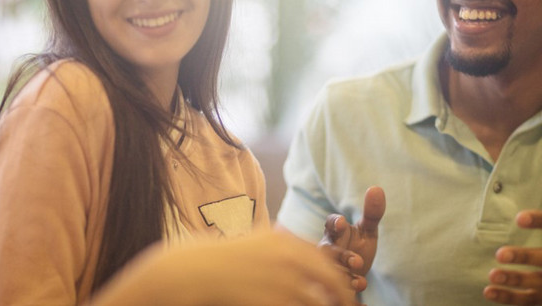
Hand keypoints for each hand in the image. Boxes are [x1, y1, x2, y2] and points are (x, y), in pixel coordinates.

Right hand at [94, 229, 357, 305]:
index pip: (326, 262)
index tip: (347, 292)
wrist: (194, 271)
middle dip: (344, 296)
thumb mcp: (258, 240)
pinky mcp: (268, 300)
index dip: (340, 280)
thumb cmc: (225, 258)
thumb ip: (284, 246)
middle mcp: (287, 258)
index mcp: (286, 242)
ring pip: (317, 302)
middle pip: (331, 281)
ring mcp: (278, 281)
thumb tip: (307, 252)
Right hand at [319, 186, 385, 292]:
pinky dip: (346, 289)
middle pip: (327, 251)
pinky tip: (359, 289)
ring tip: (360, 279)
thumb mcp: (367, 232)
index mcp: (334, 233)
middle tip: (358, 261)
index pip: (330, 224)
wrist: (352, 276)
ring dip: (344, 275)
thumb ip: (372, 213)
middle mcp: (327, 249)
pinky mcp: (330, 285)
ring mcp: (327, 267)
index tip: (342, 223)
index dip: (334, 223)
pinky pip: (332, 288)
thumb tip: (377, 188)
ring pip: (328, 271)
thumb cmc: (357, 248)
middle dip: (341, 256)